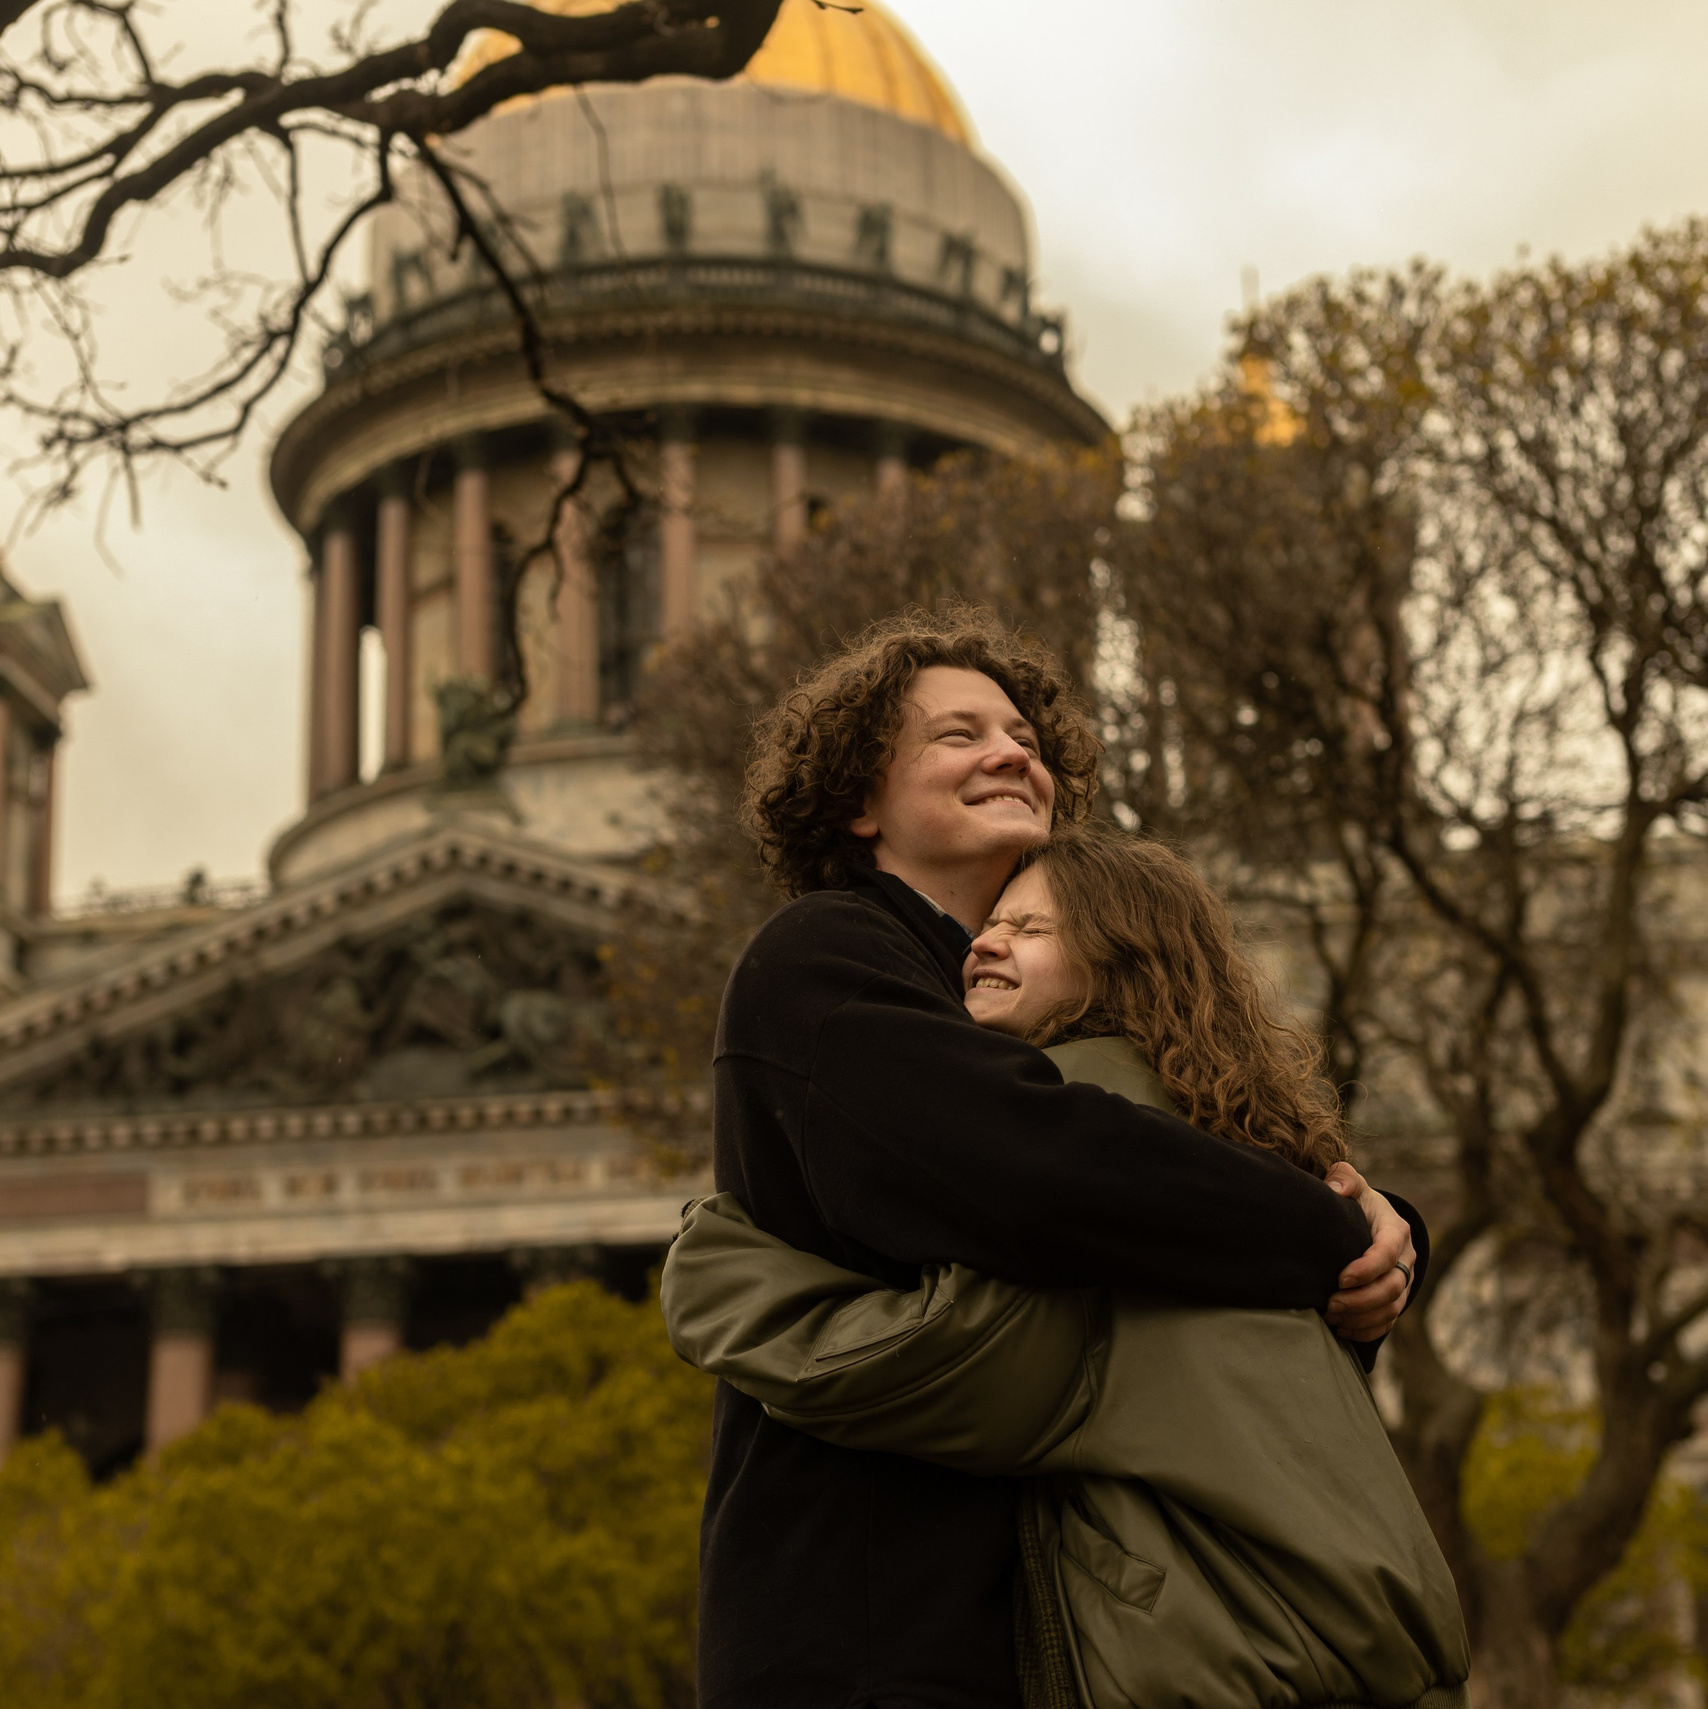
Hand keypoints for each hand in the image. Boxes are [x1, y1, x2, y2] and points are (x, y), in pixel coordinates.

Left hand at [1323, 1162, 1414, 1342]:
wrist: (1370, 1219)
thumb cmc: (1356, 1201)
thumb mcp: (1351, 1182)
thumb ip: (1344, 1178)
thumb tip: (1337, 1189)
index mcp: (1396, 1231)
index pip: (1387, 1253)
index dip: (1367, 1269)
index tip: (1340, 1278)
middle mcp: (1406, 1259)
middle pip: (1392, 1287)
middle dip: (1361, 1300)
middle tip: (1330, 1304)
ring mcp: (1404, 1281)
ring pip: (1392, 1309)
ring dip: (1362, 1318)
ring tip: (1332, 1317)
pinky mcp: (1396, 1298)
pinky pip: (1388, 1322)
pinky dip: (1367, 1330)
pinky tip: (1342, 1330)